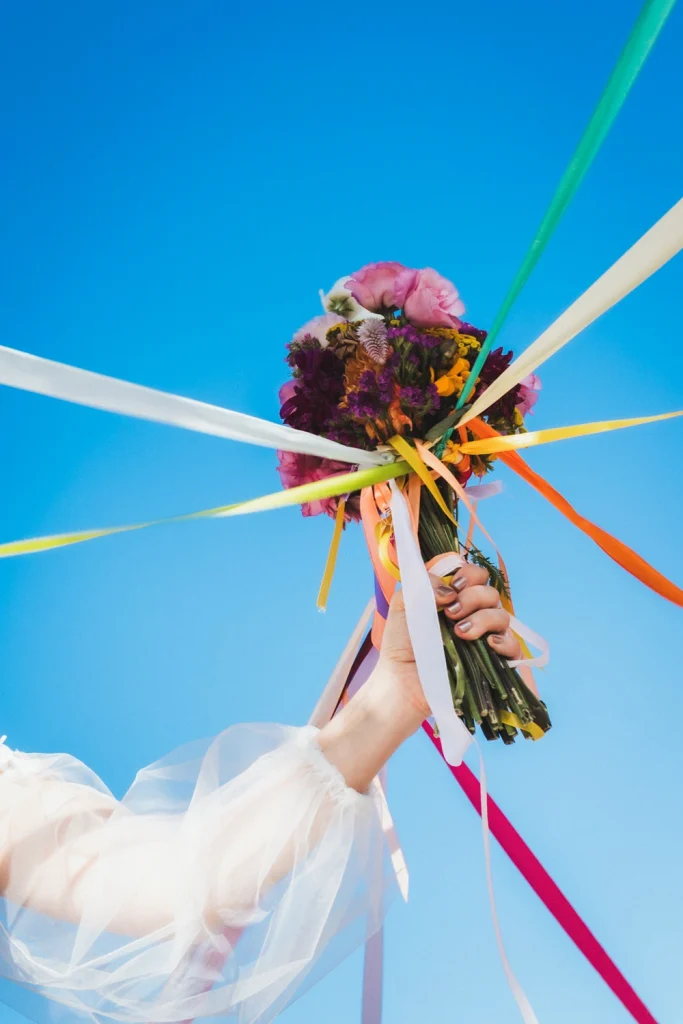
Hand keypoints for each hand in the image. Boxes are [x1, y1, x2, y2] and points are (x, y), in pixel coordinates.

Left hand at [378, 563, 521, 719]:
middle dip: (472, 596)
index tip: (453, 586)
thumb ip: (421, 585)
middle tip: (450, 612)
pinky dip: (504, 641)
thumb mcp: (402, 607)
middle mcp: (473, 614)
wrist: (402, 683)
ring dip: (483, 618)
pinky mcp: (493, 661)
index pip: (475, 574)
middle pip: (490, 591)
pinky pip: (514, 646)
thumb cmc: (401, 645)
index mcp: (455, 598)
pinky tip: (488, 643)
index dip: (468, 573)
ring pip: (502, 615)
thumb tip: (449, 590)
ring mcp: (485, 638)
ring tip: (459, 632)